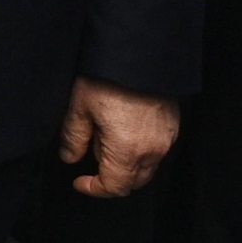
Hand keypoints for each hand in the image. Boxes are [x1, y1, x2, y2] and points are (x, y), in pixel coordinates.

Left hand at [60, 78, 179, 196]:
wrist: (139, 54)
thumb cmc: (106, 79)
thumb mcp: (79, 108)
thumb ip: (74, 138)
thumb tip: (70, 158)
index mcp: (128, 151)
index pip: (115, 186)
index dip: (94, 188)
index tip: (79, 182)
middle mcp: (153, 150)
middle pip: (133, 181)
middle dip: (111, 176)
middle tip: (91, 154)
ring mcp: (166, 139)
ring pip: (147, 167)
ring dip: (126, 163)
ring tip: (105, 136)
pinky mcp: (172, 126)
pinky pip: (156, 150)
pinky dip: (139, 150)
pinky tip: (122, 128)